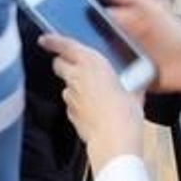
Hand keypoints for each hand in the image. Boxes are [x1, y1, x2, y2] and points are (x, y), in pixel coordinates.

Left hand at [40, 34, 144, 168]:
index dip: (53, 41)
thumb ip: (130, 82)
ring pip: (66, 86)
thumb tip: (135, 81)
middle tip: (76, 67)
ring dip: (75, 87)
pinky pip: (71, 104)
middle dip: (64, 64)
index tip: (45, 39)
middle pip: (59, 64)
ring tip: (92, 94)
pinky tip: (93, 111)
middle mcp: (76, 76)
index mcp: (91, 63)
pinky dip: (78, 104)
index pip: (64, 45)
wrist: (114, 140)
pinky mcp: (69, 113)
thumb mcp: (135, 91)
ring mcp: (70, 96)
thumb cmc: (126, 113)